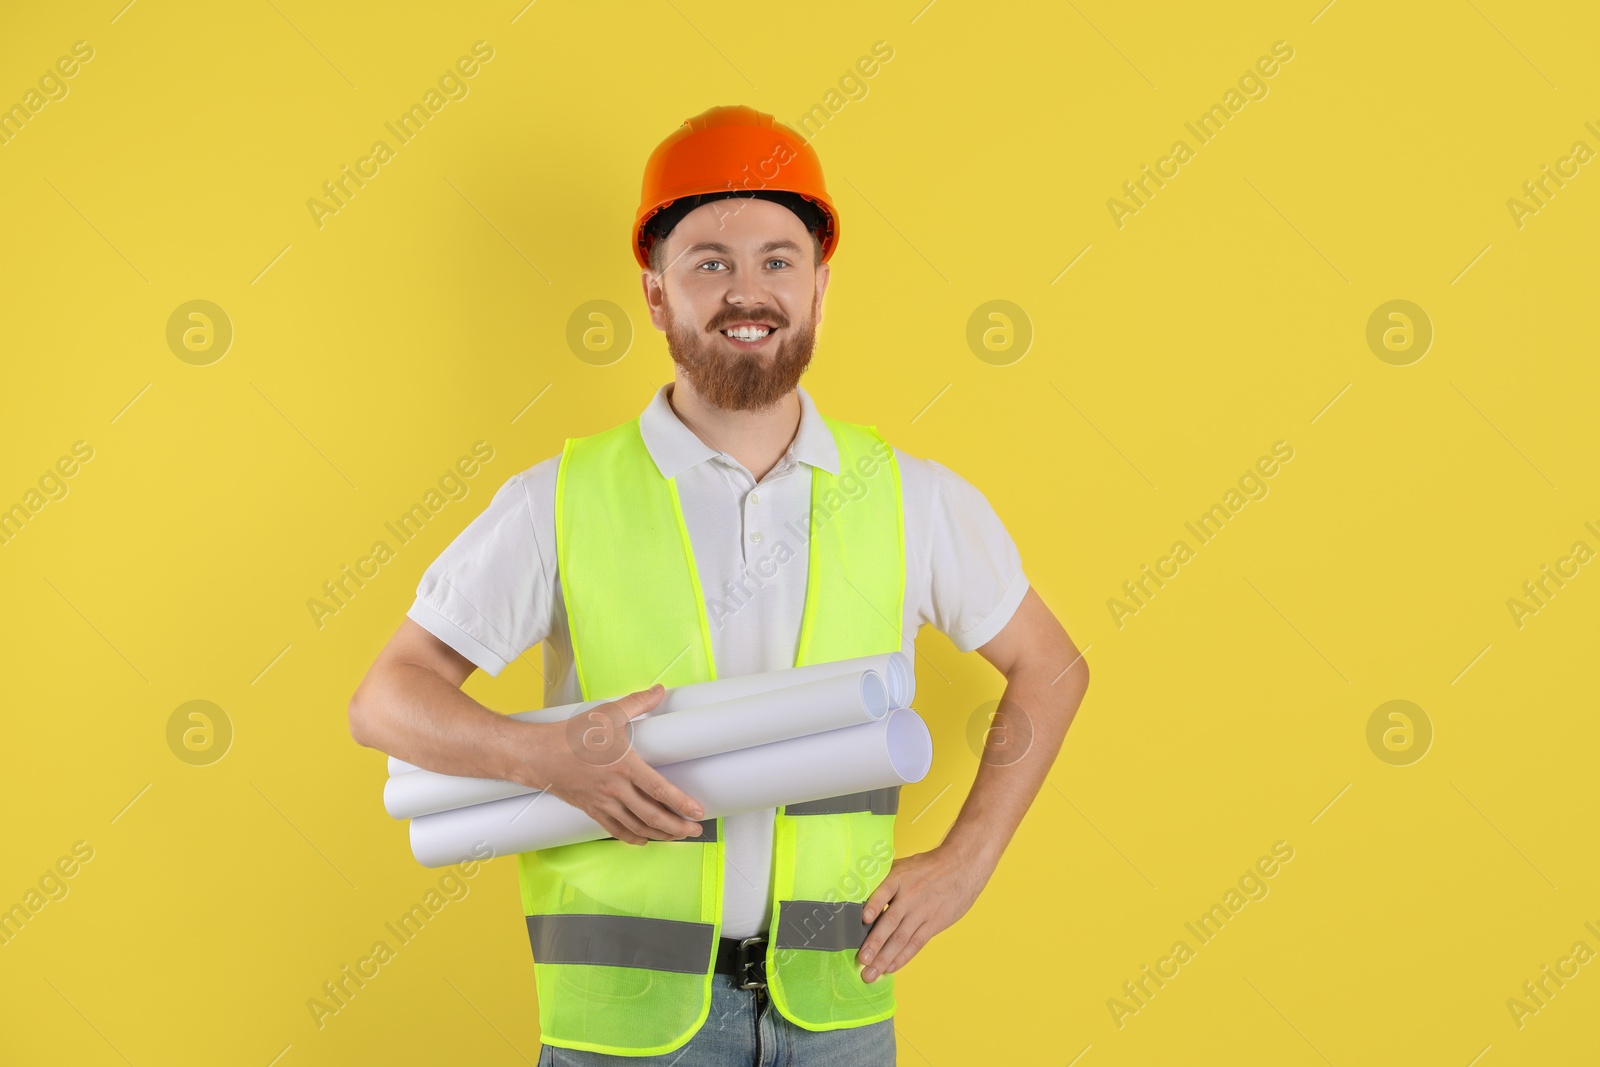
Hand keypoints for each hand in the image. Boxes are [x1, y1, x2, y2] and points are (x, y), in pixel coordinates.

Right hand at [517, 684, 706, 845]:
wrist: (535, 756)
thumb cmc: (570, 735)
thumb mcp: (606, 714)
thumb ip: (636, 703)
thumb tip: (658, 690)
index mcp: (623, 766)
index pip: (659, 790)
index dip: (681, 803)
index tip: (698, 813)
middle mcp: (614, 788)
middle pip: (652, 815)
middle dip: (676, 827)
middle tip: (694, 831)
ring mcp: (602, 802)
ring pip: (636, 826)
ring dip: (659, 834)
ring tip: (676, 836)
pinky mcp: (590, 809)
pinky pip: (615, 829)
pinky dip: (633, 837)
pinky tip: (644, 839)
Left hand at [856, 846, 989, 980]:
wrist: (961, 867)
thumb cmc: (927, 867)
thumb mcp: (904, 865)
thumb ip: (884, 880)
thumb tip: (858, 892)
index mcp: (899, 878)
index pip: (884, 892)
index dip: (873, 905)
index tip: (862, 918)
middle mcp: (910, 896)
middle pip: (891, 922)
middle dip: (875, 943)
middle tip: (861, 960)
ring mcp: (923, 911)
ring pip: (902, 938)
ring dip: (885, 957)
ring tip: (871, 972)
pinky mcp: (935, 923)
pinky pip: (916, 943)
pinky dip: (903, 957)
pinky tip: (891, 967)